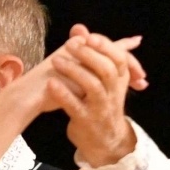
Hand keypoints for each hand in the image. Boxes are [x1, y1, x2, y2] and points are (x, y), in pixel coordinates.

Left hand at [49, 24, 145, 167]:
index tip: (88, 36)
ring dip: (74, 71)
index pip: (118, 58)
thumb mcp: (102, 79)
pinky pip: (75, 106)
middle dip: (88, 55)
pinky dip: (63, 94)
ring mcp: (100, 108)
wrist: (104, 141)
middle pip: (106, 70)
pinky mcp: (85, 121)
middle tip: (69, 44)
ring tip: (56, 61)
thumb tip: (79, 28)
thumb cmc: (99, 103)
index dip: (105, 46)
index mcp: (119, 80)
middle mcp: (112, 93)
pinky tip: (50, 84)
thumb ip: (92, 53)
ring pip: (92, 86)